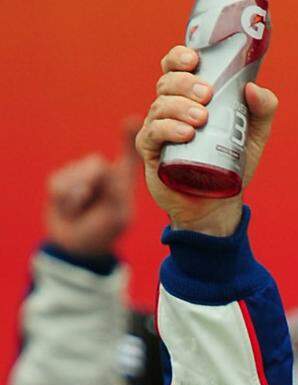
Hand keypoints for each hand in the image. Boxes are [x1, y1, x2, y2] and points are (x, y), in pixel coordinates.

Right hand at [45, 120, 141, 257]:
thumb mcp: (119, 215)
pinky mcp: (59, 180)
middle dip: (96, 186)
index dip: (129, 137)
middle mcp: (101, 172)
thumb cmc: (104, 231)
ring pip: (78, 176)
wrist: (77, 247)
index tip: (134, 121)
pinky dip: (67, 203)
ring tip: (84, 210)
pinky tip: (71, 210)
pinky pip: (61, 186)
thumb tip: (102, 164)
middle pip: (97, 165)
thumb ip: (115, 190)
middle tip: (97, 206)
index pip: (128, 156)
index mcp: (121, 180)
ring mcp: (78, 174)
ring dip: (81, 199)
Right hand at [136, 44, 277, 235]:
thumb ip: (262, 110)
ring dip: (179, 106)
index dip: (179, 57)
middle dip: (186, 83)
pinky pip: (153, 134)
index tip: (195, 60)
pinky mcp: (151, 153)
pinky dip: (168, 129)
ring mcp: (158, 129)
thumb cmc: (231, 164)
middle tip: (207, 94)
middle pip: (167, 82)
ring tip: (201, 118)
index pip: (175, 67)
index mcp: (188, 96)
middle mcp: (169, 108)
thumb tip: (253, 88)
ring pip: (160, 106)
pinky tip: (185, 133)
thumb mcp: (254, 137)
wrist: (216, 205)